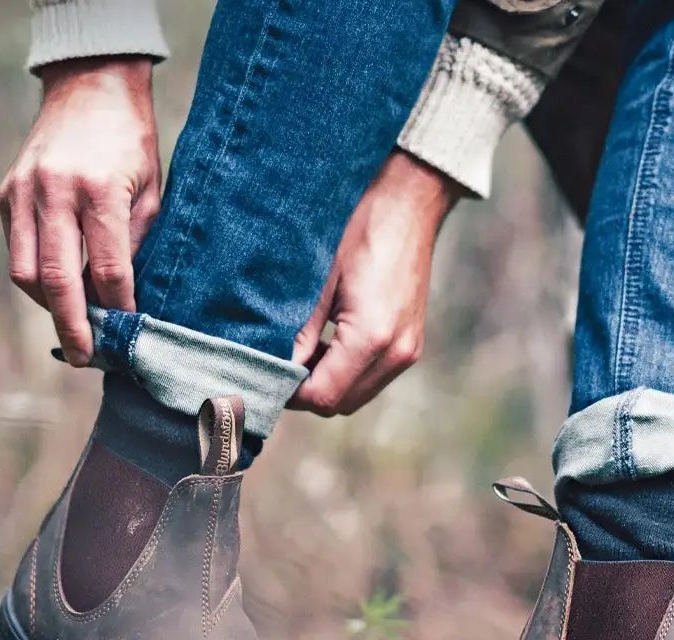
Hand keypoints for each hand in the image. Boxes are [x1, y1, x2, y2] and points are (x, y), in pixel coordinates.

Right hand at [0, 57, 161, 366]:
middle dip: (72, 324)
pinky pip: (16, 250)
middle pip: (56, 279)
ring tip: (74, 327)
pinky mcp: (7, 192)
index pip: (109, 268)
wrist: (90, 87)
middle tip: (85, 357)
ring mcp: (23, 192)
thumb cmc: (132, 142)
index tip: (129, 334)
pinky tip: (60, 291)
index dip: (119, 307)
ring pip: (24, 271)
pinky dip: (35, 278)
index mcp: (99, 191)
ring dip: (48, 306)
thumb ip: (138, 242)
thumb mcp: (153, 190)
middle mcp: (54, 192)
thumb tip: (128, 297)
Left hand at [289, 152, 463, 416]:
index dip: (287, 390)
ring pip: (355, 394)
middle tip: (275, 362)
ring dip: (326, 382)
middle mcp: (397, 353)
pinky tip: (327, 343)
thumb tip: (276, 366)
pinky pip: (372, 377)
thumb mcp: (319, 278)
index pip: (322, 395)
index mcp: (372, 338)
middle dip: (305, 391)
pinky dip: (345, 371)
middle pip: (339, 403)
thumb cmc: (361, 227)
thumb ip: (300, 331)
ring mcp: (408, 350)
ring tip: (300, 351)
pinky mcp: (411, 343)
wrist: (409, 202)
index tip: (262, 370)